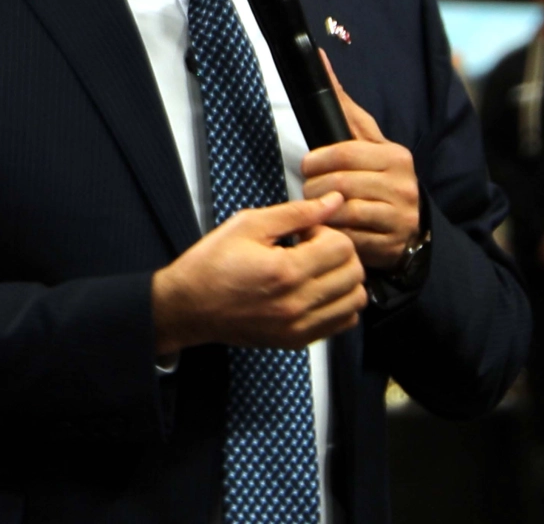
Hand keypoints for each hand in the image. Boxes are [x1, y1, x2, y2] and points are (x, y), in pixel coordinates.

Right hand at [152, 192, 367, 354]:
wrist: (188, 307)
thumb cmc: (211, 264)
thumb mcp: (248, 224)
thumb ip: (296, 212)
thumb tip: (332, 202)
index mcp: (285, 271)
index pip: (342, 247)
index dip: (326, 230)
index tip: (304, 231)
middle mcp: (297, 304)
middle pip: (354, 273)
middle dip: (338, 252)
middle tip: (310, 247)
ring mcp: (299, 327)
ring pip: (355, 300)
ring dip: (343, 278)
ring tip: (315, 268)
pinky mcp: (297, 340)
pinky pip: (343, 323)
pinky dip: (339, 303)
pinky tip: (316, 289)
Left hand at [300, 51, 420, 270]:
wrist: (411, 225)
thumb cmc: (379, 175)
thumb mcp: (367, 140)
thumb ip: (343, 105)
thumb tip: (319, 57)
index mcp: (396, 156)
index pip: (343, 153)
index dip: (316, 161)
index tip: (309, 165)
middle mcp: (403, 186)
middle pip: (338, 184)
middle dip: (314, 188)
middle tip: (310, 190)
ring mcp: (398, 217)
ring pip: (341, 212)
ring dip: (321, 211)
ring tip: (318, 208)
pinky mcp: (390, 245)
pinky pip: (348, 238)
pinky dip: (332, 232)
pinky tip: (330, 227)